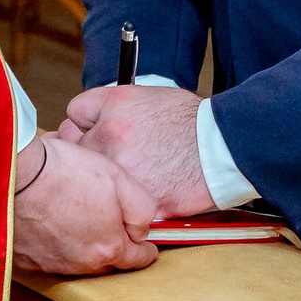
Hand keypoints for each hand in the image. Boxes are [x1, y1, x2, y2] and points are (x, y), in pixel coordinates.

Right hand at [12, 137, 159, 274]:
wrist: (15, 173)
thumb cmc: (67, 172)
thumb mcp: (120, 180)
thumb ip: (142, 210)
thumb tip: (143, 230)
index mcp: (108, 248)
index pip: (138, 260)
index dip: (146, 249)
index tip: (148, 244)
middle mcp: (81, 265)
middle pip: (107, 262)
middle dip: (115, 247)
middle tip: (112, 224)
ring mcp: (50, 265)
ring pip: (78, 260)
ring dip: (84, 245)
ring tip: (80, 217)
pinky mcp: (25, 260)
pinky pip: (49, 256)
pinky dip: (55, 244)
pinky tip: (52, 221)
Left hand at [63, 83, 214, 217]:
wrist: (225, 146)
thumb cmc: (191, 122)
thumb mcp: (148, 96)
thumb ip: (111, 106)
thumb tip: (86, 120)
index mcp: (114, 110)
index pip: (74, 114)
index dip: (85, 122)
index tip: (93, 129)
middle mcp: (111, 140)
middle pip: (78, 151)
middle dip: (91, 153)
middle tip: (115, 155)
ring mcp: (123, 174)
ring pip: (96, 182)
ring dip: (106, 180)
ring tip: (135, 174)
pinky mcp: (138, 201)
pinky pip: (119, 205)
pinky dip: (127, 202)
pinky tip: (146, 191)